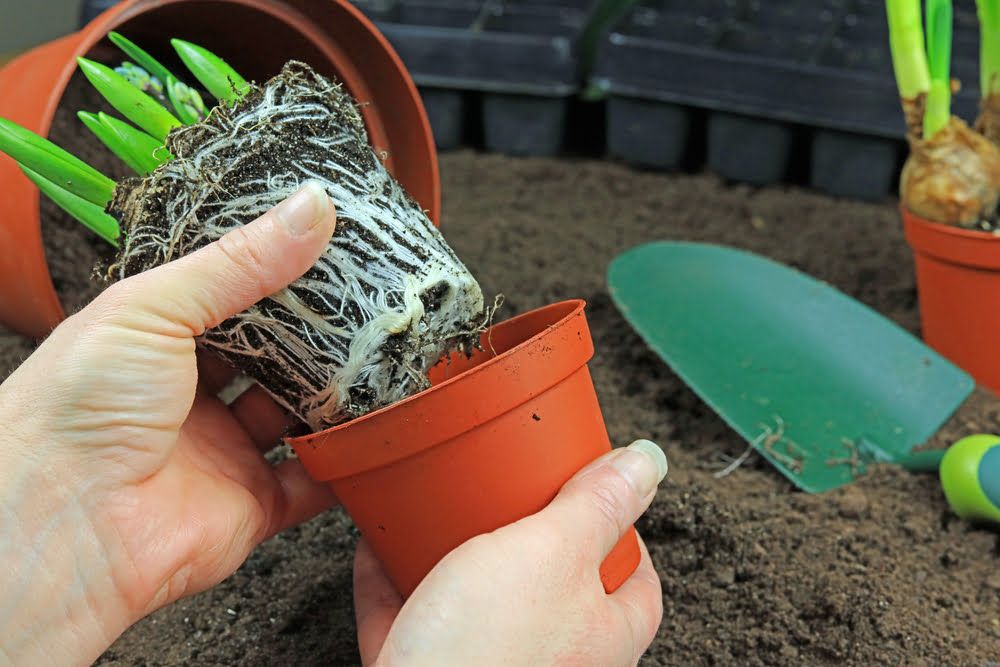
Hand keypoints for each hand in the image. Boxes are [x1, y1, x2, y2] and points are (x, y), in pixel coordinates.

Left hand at [0, 183, 338, 664]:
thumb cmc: (75, 412)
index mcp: (158, 342)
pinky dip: (343, 462)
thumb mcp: (154, 308)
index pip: (231, 297)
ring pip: (298, 415)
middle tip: (365, 304)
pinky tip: (372, 431)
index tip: (329, 249)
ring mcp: (225, 450)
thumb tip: (310, 208)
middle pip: (272, 357)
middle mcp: (193, 396)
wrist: (64, 526)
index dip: (277, 275)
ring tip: (380, 356)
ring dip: (334, 393)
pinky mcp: (253, 504)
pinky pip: (313, 481)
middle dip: (314, 336)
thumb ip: (239, 262)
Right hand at [353, 440, 666, 665]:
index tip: (600, 495)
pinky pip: (411, 620)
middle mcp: (552, 660)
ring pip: (476, 605)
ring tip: (442, 511)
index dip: (625, 536)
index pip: (638, 584)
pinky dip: (395, 583)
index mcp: (601, 637)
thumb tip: (647, 463)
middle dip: (529, 537)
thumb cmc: (489, 653)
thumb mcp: (553, 552)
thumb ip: (598, 505)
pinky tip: (379, 547)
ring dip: (454, 555)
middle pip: (551, 587)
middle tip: (513, 493)